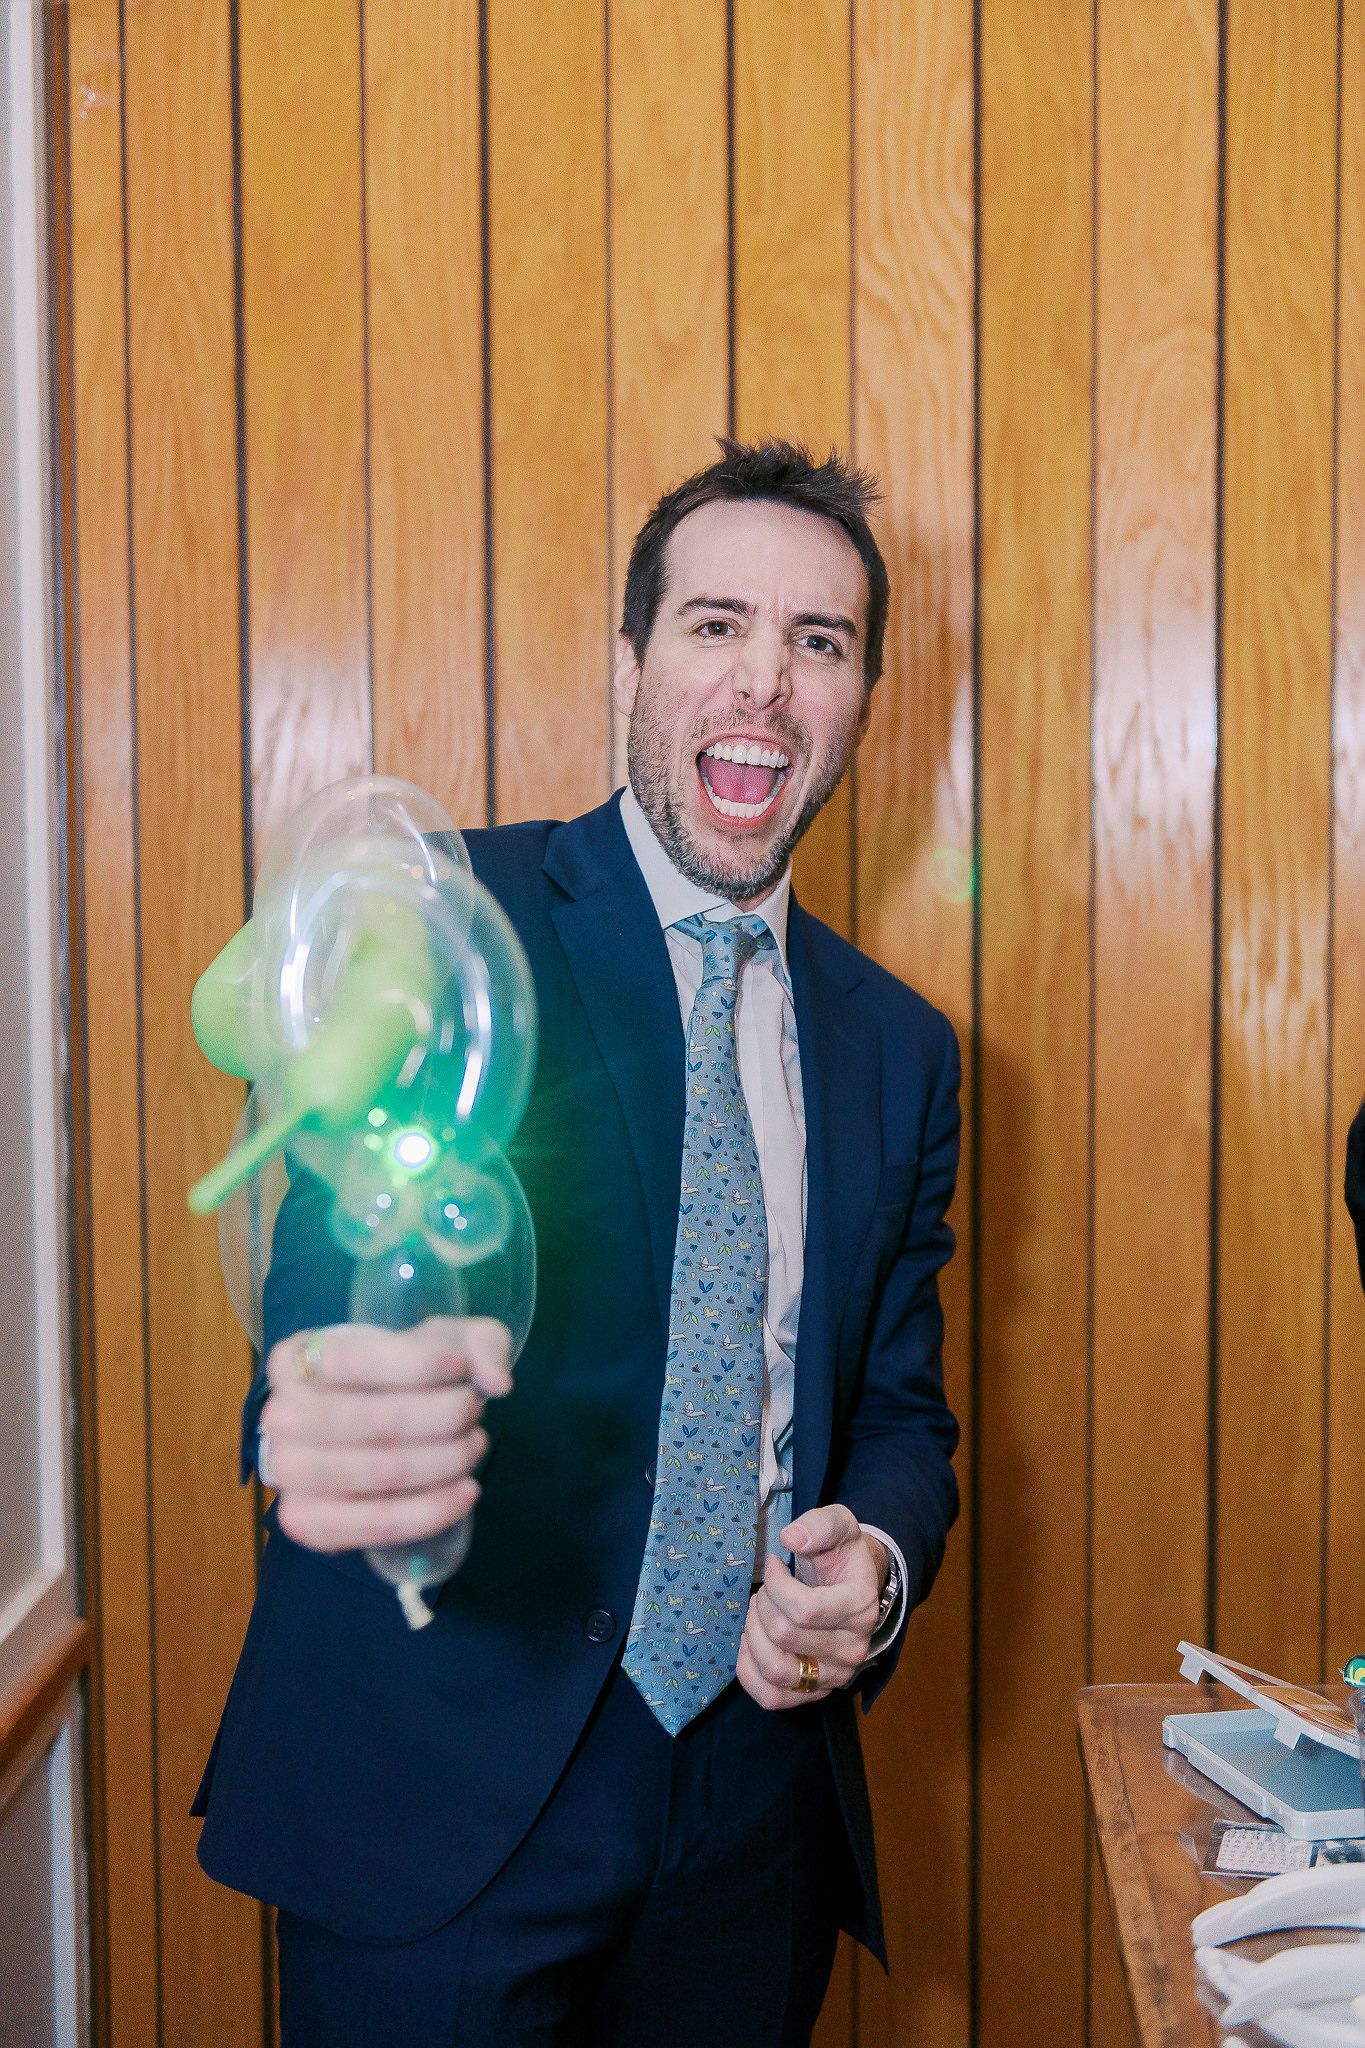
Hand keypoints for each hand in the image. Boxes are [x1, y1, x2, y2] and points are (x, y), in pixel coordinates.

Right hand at [260, 1316, 512, 1552]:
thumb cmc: (401, 1377)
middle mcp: (278, 1415)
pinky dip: (431, 1511)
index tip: (462, 1368)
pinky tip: (466, 1493)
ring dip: (445, 1460)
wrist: (366, 1426)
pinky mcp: (304, 1523)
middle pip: (374, 1419)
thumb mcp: (442, 1343)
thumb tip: (497, 1381)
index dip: (421, 1363)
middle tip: (474, 1411)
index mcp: (295, 1358)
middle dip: (443, 1415)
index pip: (356, 1359)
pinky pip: (375, 1525)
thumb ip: (480, 1344)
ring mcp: (287, 1474)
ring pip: (381, 1472)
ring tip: (474, 1446)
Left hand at [735, 1504, 885, 1709]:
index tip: (774, 1566)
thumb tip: (790, 1538)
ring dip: (754, 1637)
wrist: (855, 1585)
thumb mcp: (838, 1523)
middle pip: (784, 1635)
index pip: (804, 1609)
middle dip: (762, 1606)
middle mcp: (853, 1649)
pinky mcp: (816, 1693)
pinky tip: (750, 1644)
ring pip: (776, 1669)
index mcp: (860, 1607)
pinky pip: (772, 1698)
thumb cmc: (841, 1554)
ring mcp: (836, 1676)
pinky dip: (750, 1672)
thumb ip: (818, 1525)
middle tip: (765, 1591)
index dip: (776, 1585)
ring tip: (758, 1616)